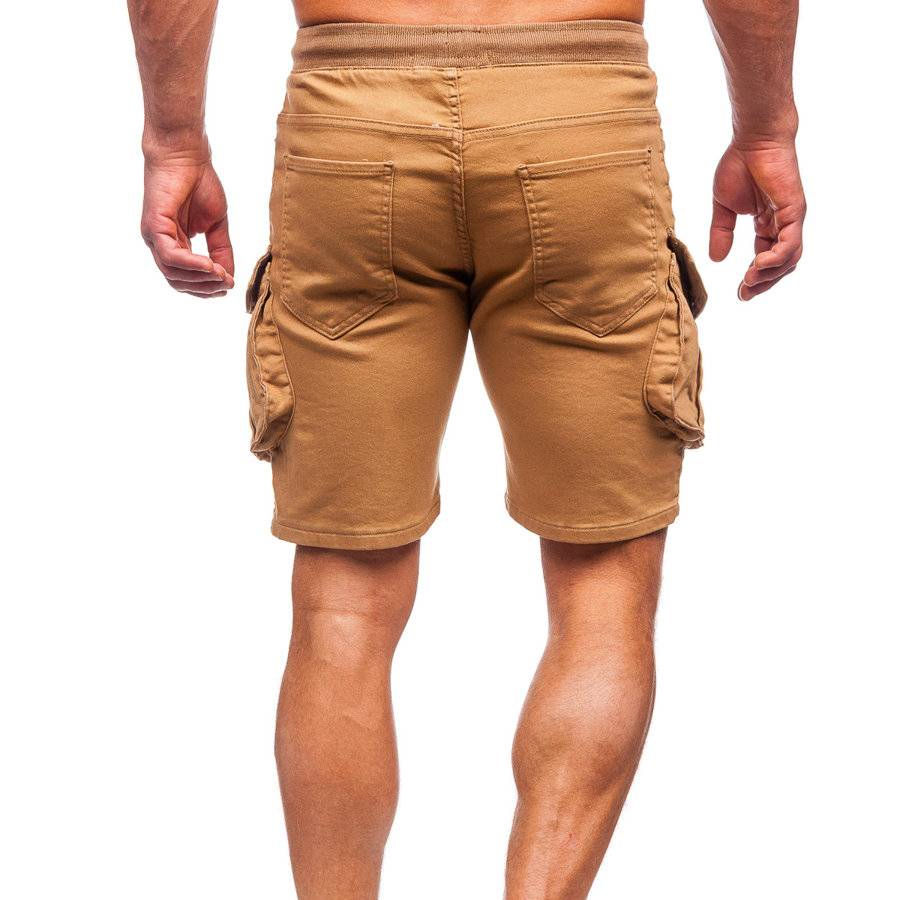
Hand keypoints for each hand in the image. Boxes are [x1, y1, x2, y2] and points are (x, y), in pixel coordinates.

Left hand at [140, 148, 234, 297]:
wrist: (186, 155)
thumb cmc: (199, 183)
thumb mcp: (216, 226)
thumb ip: (221, 251)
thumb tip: (229, 278)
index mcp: (173, 244)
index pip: (185, 279)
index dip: (206, 287)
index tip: (228, 285)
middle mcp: (160, 244)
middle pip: (178, 281)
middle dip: (205, 287)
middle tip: (227, 284)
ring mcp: (154, 236)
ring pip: (172, 274)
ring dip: (200, 279)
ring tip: (221, 275)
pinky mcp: (154, 226)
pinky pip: (170, 256)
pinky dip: (192, 265)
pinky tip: (210, 266)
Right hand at [709, 139, 805, 300]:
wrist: (752, 139)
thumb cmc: (739, 165)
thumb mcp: (723, 208)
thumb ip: (721, 233)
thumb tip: (716, 260)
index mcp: (767, 224)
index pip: (766, 258)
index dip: (754, 278)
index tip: (739, 292)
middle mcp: (782, 224)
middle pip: (781, 265)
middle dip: (763, 283)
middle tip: (744, 294)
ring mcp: (791, 218)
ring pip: (789, 259)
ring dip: (770, 275)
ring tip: (749, 281)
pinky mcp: (794, 211)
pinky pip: (790, 243)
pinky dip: (776, 259)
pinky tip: (757, 265)